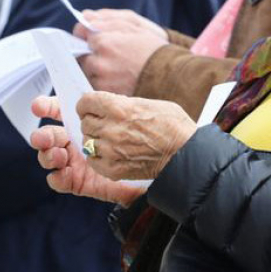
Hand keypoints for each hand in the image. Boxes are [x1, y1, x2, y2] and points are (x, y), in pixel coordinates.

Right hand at [30, 97, 144, 205]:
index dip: (48, 106)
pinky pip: (59, 180)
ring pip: (51, 155)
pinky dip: (56, 177)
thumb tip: (84, 102)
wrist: (167, 160)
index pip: (61, 110)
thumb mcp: (129, 113)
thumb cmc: (151, 133)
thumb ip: (105, 107)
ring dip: (49, 154)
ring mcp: (77, 160)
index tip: (39, 106)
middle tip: (43, 138)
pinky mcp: (80, 181)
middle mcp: (77, 139)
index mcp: (85, 120)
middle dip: (43, 135)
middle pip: (51, 134)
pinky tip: (61, 173)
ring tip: (59, 155)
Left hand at [74, 9, 168, 94]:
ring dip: (95, 68)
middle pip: (80, 54)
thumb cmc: (153, 48)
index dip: (89, 33)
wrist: (171, 76)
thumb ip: (106, 19)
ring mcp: (100, 81)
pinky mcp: (105, 95)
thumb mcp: (133, 26)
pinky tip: (117, 78)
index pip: (80, 33)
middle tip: (111, 54)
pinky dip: (102, 81)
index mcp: (103, 42)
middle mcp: (98, 63)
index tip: (96, 37)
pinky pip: (94, 84)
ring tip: (116, 67)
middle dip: (91, 52)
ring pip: (87, 71)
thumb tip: (85, 17)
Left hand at [77, 91, 196, 181]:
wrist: (185, 154)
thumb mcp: (148, 103)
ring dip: (96, 139)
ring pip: (87, 141)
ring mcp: (110, 150)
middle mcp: (111, 128)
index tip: (90, 108)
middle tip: (105, 124)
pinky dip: (98, 157)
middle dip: (93, 121)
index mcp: (119, 108)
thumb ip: (124, 103)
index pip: (85, 102)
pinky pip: (92, 160)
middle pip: (85, 122)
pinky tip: (110, 154)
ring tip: (110, 140)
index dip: (87, 105)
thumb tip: (108, 105)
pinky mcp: (113, 169)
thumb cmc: (172, 125)